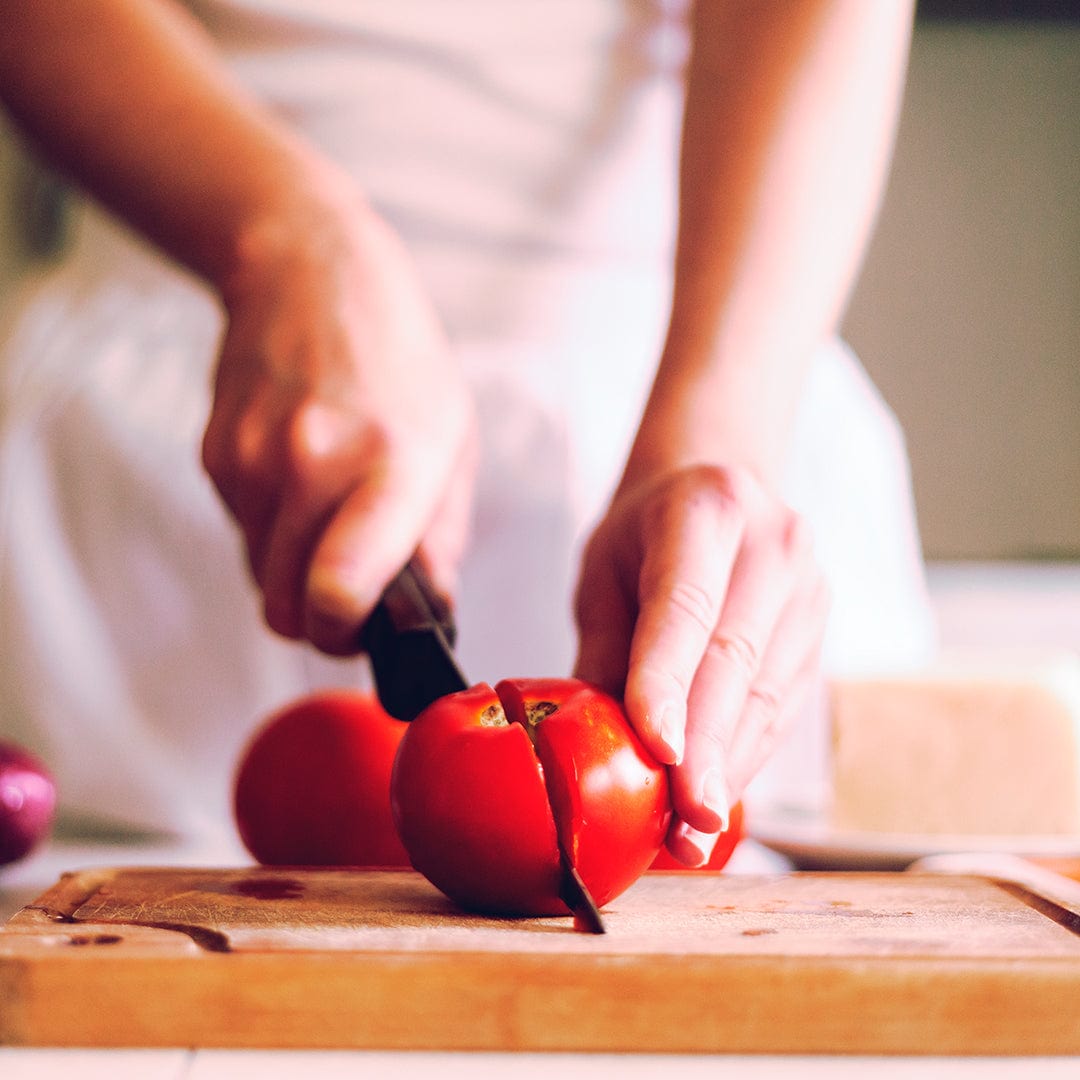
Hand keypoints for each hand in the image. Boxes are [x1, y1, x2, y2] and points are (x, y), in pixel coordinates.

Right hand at [201, 193, 476, 652]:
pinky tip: (299, 478)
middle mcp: (312, 464)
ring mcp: (254, 461)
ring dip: (295, 572)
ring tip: (331, 513)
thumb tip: (431, 613)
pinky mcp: (216, 457)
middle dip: (320, 620)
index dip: (345, 632)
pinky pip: (242, 534)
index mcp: (390, 463)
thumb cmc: (397, 359)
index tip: (363, 628)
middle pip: (286, 608)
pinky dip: (272, 531)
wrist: (307, 272)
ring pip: (260, 578)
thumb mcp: (452, 440)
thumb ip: (442, 538)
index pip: (339, 588)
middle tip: (353, 595)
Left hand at [573, 463, 828, 864]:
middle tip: (682, 822)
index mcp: (707, 509)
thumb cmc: (646, 534)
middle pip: (736, 661)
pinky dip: (745, 759)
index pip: (687, 605)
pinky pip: (782, 709)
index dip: (670, 681)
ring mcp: (809, 591)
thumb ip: (602, 650)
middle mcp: (774, 545)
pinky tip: (714, 798)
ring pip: (767, 696)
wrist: (718, 490)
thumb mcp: (603, 572)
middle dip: (707, 750)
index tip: (658, 751)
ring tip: (690, 832)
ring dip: (728, 770)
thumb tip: (590, 748)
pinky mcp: (819, 634)